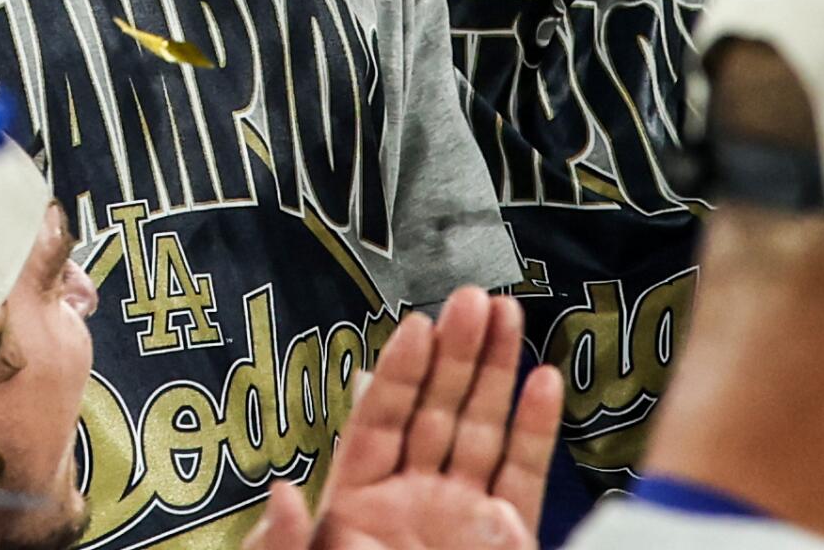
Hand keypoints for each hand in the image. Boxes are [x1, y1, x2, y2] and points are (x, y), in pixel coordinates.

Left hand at [245, 289, 563, 549]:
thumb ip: (289, 547)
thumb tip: (279, 491)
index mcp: (357, 513)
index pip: (380, 424)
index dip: (400, 373)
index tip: (418, 324)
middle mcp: (413, 506)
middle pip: (437, 413)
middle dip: (458, 354)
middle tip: (475, 298)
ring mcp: (465, 521)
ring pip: (484, 430)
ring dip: (499, 371)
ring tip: (511, 313)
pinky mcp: (509, 539)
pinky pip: (524, 475)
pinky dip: (536, 428)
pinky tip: (545, 380)